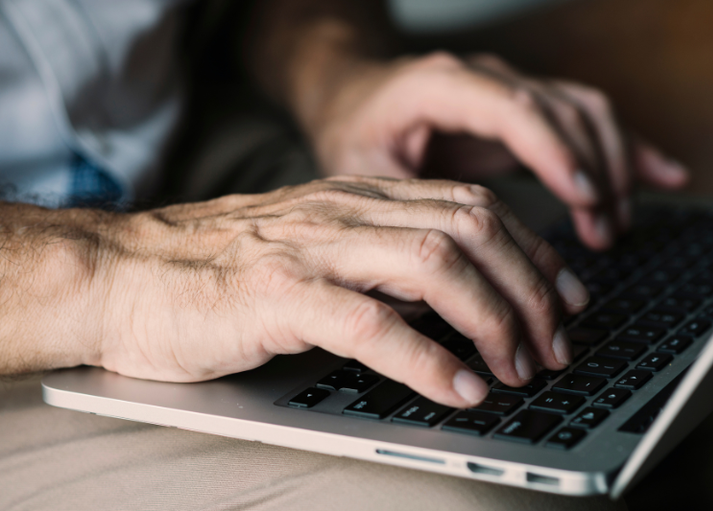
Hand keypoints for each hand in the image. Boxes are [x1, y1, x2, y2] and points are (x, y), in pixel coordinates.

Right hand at [90, 177, 589, 406]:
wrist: (125, 272)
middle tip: (555, 343)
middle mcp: (343, 212)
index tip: (565, 297)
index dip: (533, 251)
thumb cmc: (219, 269)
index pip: (472, 207)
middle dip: (529, 290)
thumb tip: (449, 293)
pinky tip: (460, 387)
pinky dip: (428, 359)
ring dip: (492, 321)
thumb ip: (376, 256)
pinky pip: (371, 323)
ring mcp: (311, 250)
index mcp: (357, 198)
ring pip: (433, 266)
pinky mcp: (277, 296)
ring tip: (519, 368)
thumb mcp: (314, 246)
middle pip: (470, 230)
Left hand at [305, 52, 688, 249]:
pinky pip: (586, 120)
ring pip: (584, 112)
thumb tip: (442, 271)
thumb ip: (398, 208)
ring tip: (615, 226)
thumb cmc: (354, 131)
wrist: (355, 96)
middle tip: (604, 234)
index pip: (512, 109)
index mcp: (439, 86)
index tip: (584, 198)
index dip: (554, 152)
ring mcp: (510, 90)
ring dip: (611, 168)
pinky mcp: (524, 110)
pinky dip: (624, 149)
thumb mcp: (359, 169)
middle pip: (561, 111)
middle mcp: (484, 78)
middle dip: (592, 173)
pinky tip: (660, 177)